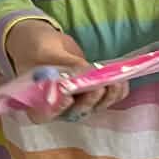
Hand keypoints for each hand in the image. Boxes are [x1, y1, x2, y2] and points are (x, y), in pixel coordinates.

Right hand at [3, 20, 127, 121]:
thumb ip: (64, 63)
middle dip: (89, 101)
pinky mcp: (91, 96)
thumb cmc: (39, 47)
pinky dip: (117, 92)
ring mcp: (76, 103)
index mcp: (36, 99)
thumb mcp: (46, 49)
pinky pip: (107, 99)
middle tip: (98, 87)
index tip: (67, 98)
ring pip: (94, 107)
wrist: (47, 44)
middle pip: (75, 112)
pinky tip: (122, 81)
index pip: (44, 114)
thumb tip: (86, 71)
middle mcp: (58, 107)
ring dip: (107, 97)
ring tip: (114, 81)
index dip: (56, 110)